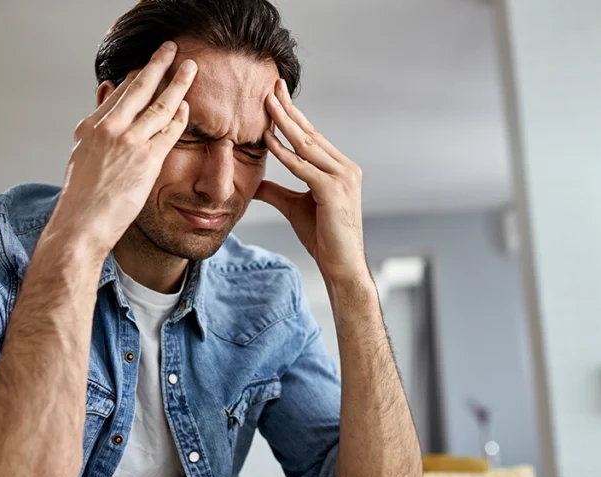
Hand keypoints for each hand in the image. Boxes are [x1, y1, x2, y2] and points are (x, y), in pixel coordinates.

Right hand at [48, 41, 195, 255]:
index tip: (151, 65)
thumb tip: (107, 94)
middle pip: (139, 87)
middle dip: (158, 64)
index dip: (138, 76)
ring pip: (159, 104)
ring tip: (190, 68)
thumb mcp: (82, 154)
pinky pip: (169, 131)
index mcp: (91, 126)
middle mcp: (109, 128)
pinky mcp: (146, 160)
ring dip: (177, 83)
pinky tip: (188, 105)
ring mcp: (128, 142)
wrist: (81, 224)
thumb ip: (97, 125)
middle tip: (172, 49)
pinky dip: (180, 116)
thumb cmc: (83, 197)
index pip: (119, 92)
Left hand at [255, 79, 368, 284]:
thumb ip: (277, 192)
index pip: (312, 136)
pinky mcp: (333, 190)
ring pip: (307, 145)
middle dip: (289, 109)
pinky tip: (268, 139)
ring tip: (266, 102)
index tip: (276, 96)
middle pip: (310, 133)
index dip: (293, 116)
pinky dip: (284, 153)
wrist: (341, 266)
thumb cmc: (323, 238)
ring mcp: (342, 178)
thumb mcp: (295, 207)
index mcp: (340, 168)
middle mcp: (345, 168)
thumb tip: (255, 183)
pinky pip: (302, 167)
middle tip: (271, 86)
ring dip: (284, 122)